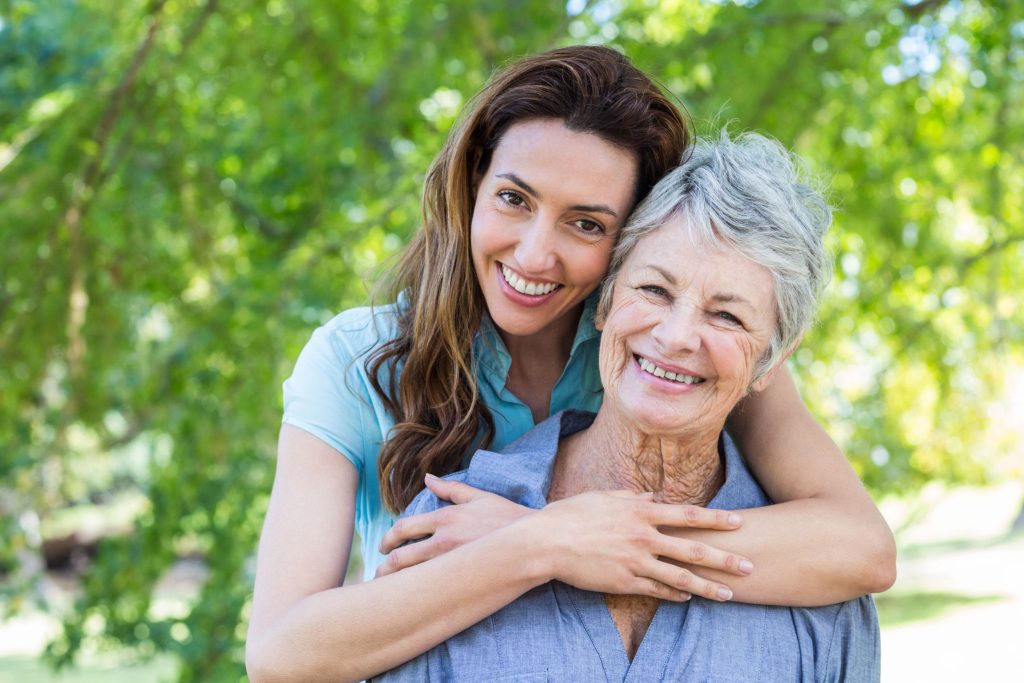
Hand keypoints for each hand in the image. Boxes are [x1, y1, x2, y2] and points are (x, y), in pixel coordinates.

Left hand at [376, 475, 532, 577]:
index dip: (388, 538)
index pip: (404, 528)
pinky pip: (433, 588)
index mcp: (446, 517)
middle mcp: (444, 540)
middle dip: (385, 568)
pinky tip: (414, 599)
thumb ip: (451, 488)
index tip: (383, 547)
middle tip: (378, 575)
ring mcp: (453, 562)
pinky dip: (419, 592)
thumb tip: (428, 478)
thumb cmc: (508, 516)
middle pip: (402, 557)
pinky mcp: (464, 579)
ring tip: (389, 592)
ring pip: (414, 577)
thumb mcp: (479, 496)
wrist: (534, 540)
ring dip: (397, 584)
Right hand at [533, 491, 750, 601]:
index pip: (688, 516)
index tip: (739, 523)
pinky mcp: (623, 582)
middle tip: (750, 566)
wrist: (547, 542)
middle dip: (725, 558)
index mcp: (640, 513)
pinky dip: (675, 595)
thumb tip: (652, 498)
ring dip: (708, 587)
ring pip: (680, 578)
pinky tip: (689, 598)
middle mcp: (643, 537)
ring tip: (729, 594)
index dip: (716, 520)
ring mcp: (635, 562)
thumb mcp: (604, 497)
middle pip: (693, 550)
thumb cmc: (573, 514)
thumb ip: (632, 499)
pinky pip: (656, 590)